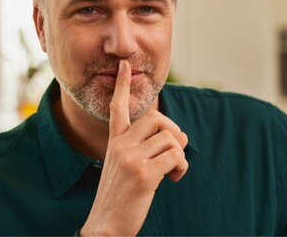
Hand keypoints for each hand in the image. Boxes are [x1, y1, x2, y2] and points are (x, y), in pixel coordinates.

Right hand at [80, 60, 188, 236]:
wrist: (105, 227)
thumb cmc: (120, 197)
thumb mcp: (125, 167)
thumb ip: (142, 147)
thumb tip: (176, 135)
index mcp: (115, 142)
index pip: (118, 108)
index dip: (122, 85)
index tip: (125, 65)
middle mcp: (120, 146)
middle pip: (157, 119)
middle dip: (173, 131)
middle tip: (174, 151)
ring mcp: (131, 158)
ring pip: (170, 138)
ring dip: (179, 155)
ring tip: (173, 171)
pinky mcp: (143, 174)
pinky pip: (175, 156)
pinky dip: (181, 168)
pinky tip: (173, 179)